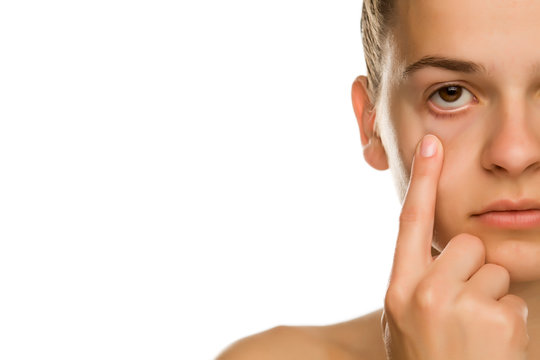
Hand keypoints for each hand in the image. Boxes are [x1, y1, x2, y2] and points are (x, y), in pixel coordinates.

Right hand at [381, 134, 528, 359]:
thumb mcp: (404, 321)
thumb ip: (416, 282)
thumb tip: (439, 253)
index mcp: (399, 288)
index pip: (409, 222)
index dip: (420, 180)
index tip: (430, 144)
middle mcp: (424, 291)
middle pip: (467, 246)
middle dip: (474, 271)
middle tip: (464, 311)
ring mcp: (460, 306)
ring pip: (495, 272)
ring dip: (492, 299)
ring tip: (476, 337)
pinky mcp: (498, 320)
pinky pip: (514, 301)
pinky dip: (509, 323)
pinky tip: (492, 348)